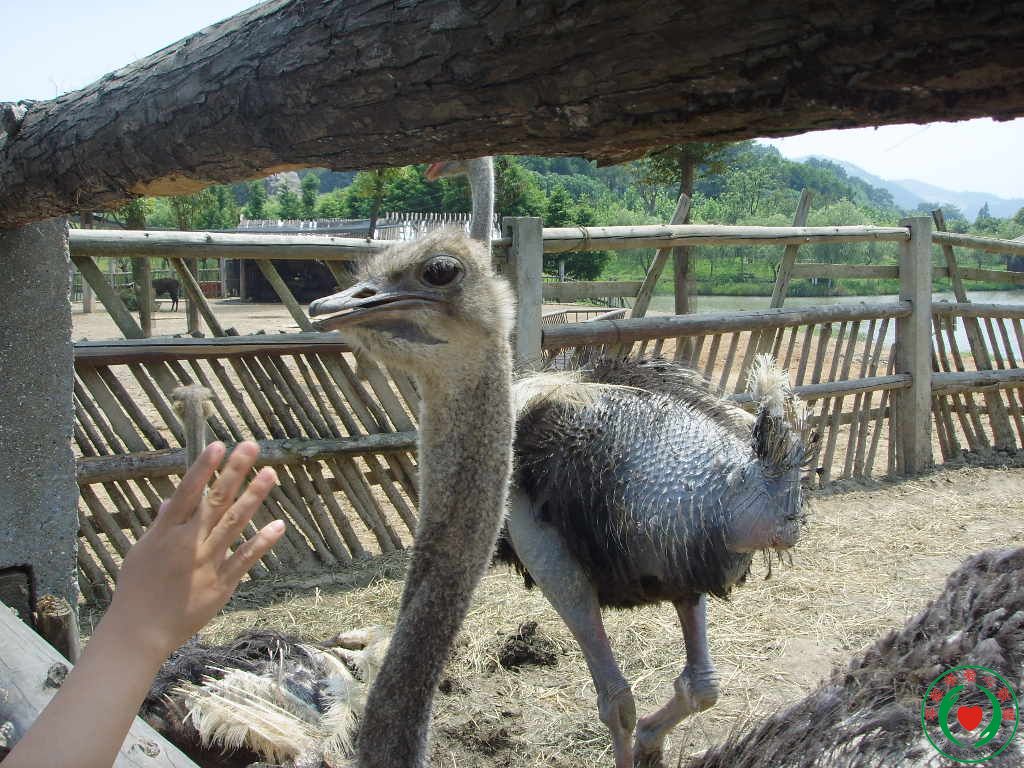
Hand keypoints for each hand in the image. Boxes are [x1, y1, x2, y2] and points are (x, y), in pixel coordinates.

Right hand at [107, 441, 284, 657]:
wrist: (139, 632)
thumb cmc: (137, 590)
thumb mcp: (142, 552)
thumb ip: (161, 525)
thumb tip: (173, 500)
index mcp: (165, 533)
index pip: (186, 493)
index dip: (203, 468)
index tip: (218, 445)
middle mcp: (187, 543)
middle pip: (214, 501)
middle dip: (234, 472)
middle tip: (251, 446)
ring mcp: (206, 562)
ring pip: (234, 523)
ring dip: (253, 497)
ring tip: (270, 473)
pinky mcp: (221, 583)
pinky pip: (245, 558)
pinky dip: (262, 542)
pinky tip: (278, 525)